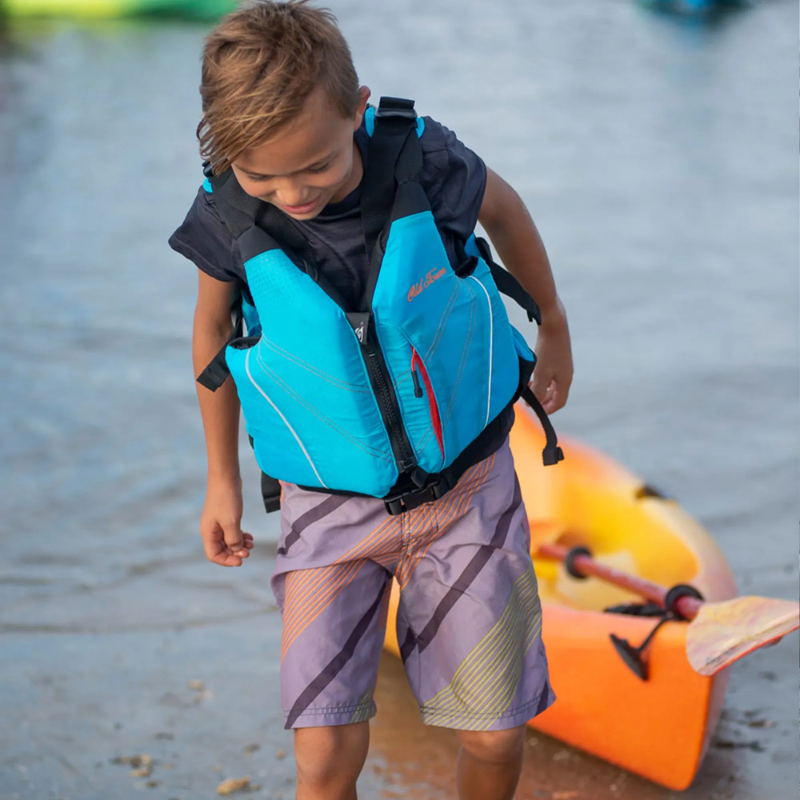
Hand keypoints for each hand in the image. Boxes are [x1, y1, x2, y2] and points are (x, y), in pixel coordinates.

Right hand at [199, 477, 253, 566]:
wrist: (226, 477)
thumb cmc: (227, 499)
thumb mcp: (231, 522)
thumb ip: (233, 540)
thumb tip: (236, 551)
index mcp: (208, 533)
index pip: (214, 555)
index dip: (227, 560)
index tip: (242, 559)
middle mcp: (211, 530)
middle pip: (221, 550)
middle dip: (235, 552)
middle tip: (249, 550)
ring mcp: (217, 523)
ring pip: (228, 541)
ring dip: (239, 544)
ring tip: (251, 543)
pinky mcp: (225, 517)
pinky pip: (231, 532)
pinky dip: (240, 536)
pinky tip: (249, 536)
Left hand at [531, 300, 572, 414]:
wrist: (554, 325)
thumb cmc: (549, 349)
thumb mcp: (542, 373)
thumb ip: (539, 389)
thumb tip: (536, 402)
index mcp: (565, 380)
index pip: (559, 402)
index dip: (548, 409)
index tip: (536, 410)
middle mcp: (566, 374)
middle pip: (556, 394)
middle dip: (544, 400)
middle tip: (530, 402)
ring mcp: (562, 365)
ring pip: (552, 384)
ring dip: (541, 389)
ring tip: (528, 390)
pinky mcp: (557, 357)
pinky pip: (550, 374)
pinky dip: (542, 379)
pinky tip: (532, 376)